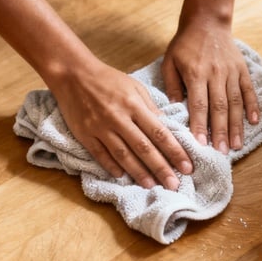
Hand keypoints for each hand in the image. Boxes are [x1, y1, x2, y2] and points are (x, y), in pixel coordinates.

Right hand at [49, 58, 192, 189]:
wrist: (73, 74)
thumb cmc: (108, 79)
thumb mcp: (135, 87)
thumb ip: (150, 108)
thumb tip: (166, 127)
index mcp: (134, 105)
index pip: (159, 132)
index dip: (175, 151)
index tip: (187, 166)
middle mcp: (119, 118)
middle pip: (143, 148)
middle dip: (161, 167)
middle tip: (174, 185)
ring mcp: (100, 127)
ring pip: (123, 155)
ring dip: (138, 172)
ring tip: (151, 186)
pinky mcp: (85, 134)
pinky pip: (100, 154)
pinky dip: (111, 166)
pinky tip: (122, 176)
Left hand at [162, 20, 259, 152]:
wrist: (207, 21)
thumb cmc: (185, 44)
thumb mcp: (170, 61)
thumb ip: (171, 85)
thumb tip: (173, 109)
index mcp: (196, 73)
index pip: (198, 104)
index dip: (200, 125)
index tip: (201, 144)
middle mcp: (216, 74)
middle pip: (219, 107)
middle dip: (221, 132)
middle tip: (222, 153)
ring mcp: (231, 72)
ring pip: (235, 102)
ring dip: (236, 125)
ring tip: (237, 145)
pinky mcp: (242, 69)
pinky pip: (248, 90)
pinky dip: (252, 106)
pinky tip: (254, 121)